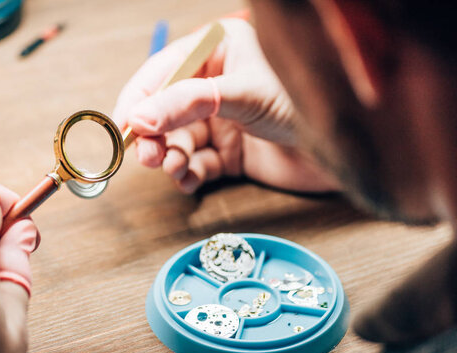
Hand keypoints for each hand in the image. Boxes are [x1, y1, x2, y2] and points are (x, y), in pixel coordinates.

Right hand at [113, 19, 338, 193]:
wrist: (350, 147)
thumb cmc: (302, 102)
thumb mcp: (239, 94)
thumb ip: (184, 104)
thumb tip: (136, 120)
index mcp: (216, 52)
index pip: (161, 73)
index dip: (138, 101)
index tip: (122, 128)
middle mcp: (215, 86)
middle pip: (165, 112)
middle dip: (154, 136)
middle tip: (147, 157)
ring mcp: (223, 122)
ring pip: (178, 142)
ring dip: (171, 158)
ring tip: (173, 168)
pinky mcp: (231, 154)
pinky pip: (197, 165)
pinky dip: (188, 175)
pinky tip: (189, 180)